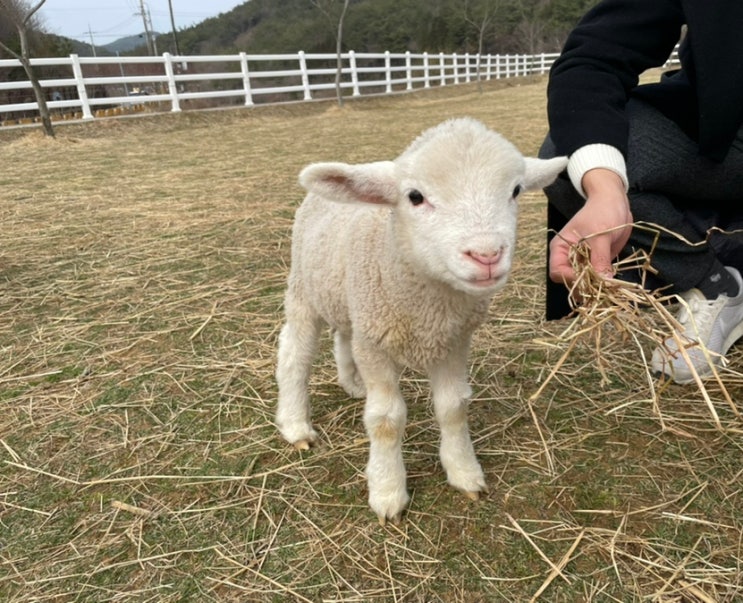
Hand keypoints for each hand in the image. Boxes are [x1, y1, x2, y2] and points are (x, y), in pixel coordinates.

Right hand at [549, 169, 632, 284]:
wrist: (615, 202)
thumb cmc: (602, 212)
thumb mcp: (601, 235)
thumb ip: (600, 258)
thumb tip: (603, 281)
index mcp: (560, 248)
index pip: (557, 272)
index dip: (570, 279)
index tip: (589, 280)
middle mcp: (568, 258)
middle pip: (570, 281)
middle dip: (585, 288)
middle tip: (602, 291)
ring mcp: (583, 262)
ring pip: (584, 283)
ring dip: (596, 288)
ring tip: (610, 291)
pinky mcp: (596, 263)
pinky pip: (597, 278)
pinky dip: (605, 284)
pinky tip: (615, 286)